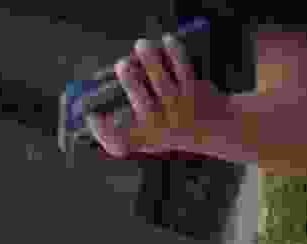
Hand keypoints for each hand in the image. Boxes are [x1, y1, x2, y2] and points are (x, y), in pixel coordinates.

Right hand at [91, 26, 246, 159]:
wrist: (214, 129)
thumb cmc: (169, 126)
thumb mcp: (146, 132)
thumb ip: (121, 116)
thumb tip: (101, 89)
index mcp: (143, 137)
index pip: (117, 140)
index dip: (101, 129)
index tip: (92, 115)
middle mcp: (160, 124)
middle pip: (139, 99)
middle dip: (130, 79)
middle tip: (122, 65)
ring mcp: (178, 107)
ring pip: (160, 77)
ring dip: (149, 57)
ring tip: (141, 45)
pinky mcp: (194, 90)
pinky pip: (182, 66)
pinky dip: (173, 51)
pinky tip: (167, 42)